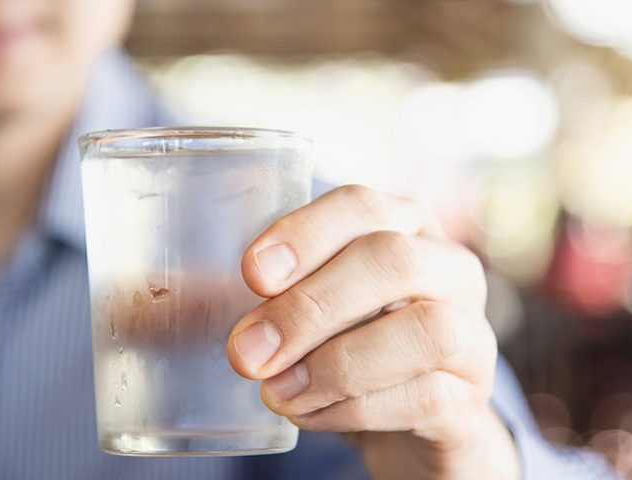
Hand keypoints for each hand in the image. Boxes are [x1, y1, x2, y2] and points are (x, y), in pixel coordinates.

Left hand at [227, 185, 519, 479]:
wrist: (413, 424)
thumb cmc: (349, 346)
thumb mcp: (309, 309)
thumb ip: (253, 298)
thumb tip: (159, 303)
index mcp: (406, 229)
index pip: (362, 204)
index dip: (306, 232)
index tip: (252, 274)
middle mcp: (450, 271)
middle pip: (393, 260)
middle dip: (311, 306)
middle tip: (247, 352)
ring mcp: (472, 335)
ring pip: (423, 330)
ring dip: (336, 364)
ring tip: (275, 393)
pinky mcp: (472, 400)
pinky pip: (426, 397)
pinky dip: (355, 410)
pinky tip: (310, 416)